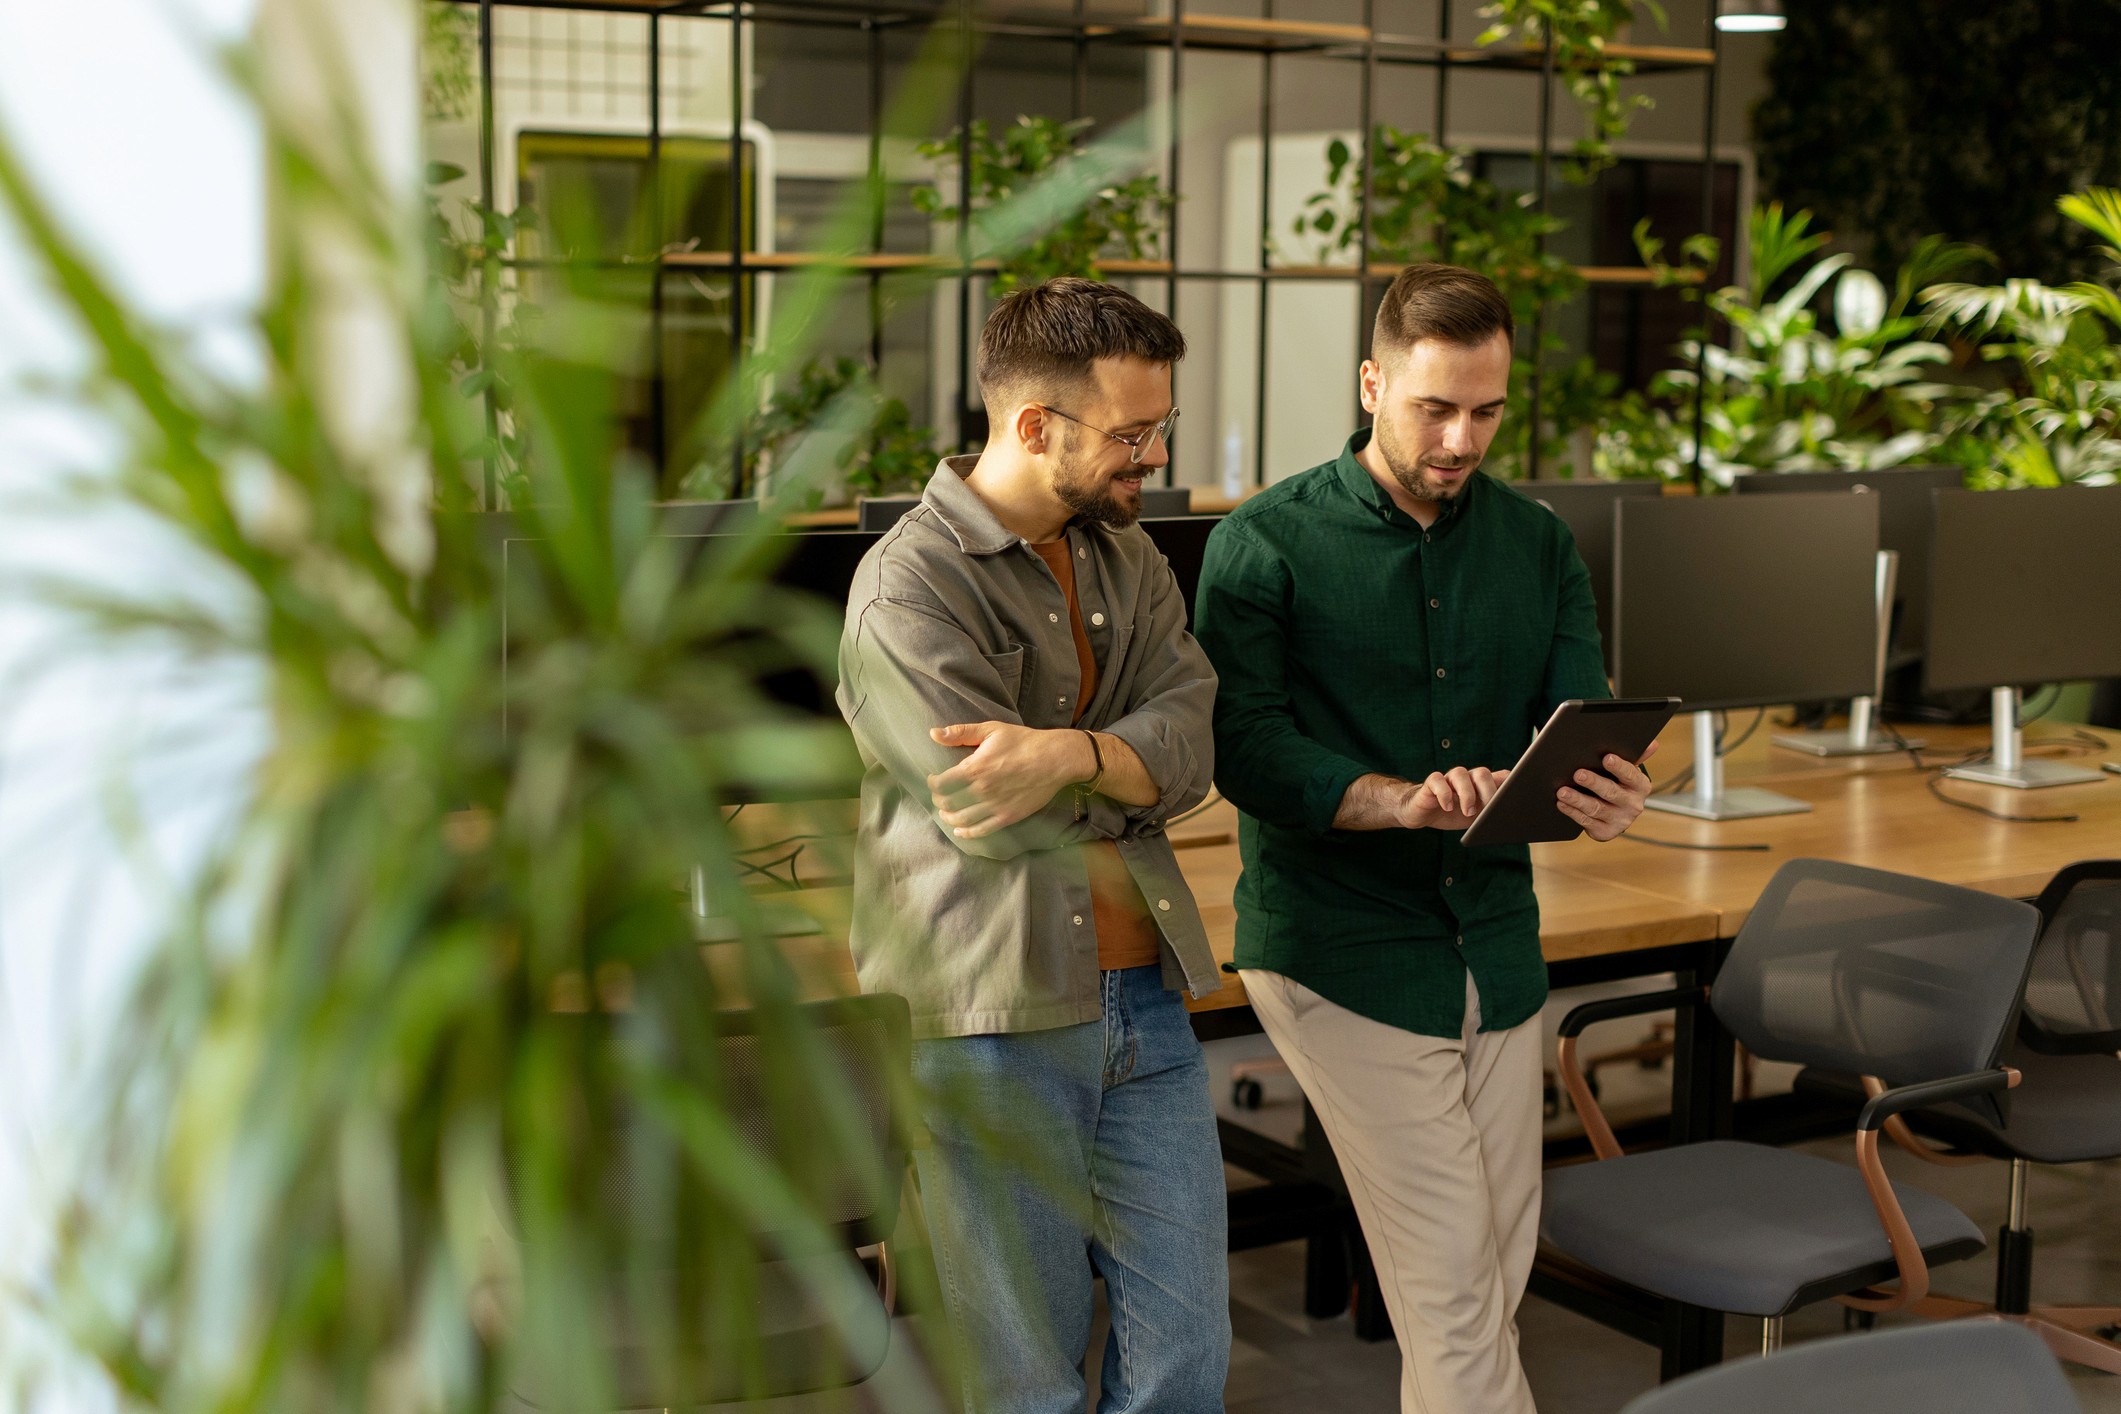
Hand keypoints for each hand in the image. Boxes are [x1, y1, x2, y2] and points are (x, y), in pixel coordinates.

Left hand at [927, 721, 1094, 838]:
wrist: (1055, 759)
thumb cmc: (1024, 741)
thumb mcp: (991, 729)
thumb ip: (961, 732)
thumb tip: (933, 733)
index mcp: (975, 768)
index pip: (940, 784)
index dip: (932, 784)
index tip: (933, 780)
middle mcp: (982, 790)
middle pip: (948, 804)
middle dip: (939, 801)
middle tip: (940, 797)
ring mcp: (995, 806)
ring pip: (961, 820)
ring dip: (949, 818)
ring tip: (946, 813)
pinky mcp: (1008, 816)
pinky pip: (981, 830)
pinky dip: (967, 833)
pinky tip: (961, 830)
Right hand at [1396, 766, 1508, 831]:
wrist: (1422, 815)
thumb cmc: (1452, 814)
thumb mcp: (1476, 815)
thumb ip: (1491, 809)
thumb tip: (1510, 813)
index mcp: (1481, 785)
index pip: (1500, 776)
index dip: (1509, 783)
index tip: (1512, 797)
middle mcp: (1466, 778)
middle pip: (1481, 773)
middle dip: (1487, 791)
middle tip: (1487, 809)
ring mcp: (1448, 779)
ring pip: (1460, 774)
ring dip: (1467, 794)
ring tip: (1467, 811)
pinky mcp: (1431, 784)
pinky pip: (1437, 780)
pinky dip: (1444, 794)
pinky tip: (1446, 807)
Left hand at [1559, 739, 1659, 841]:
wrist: (1617, 814)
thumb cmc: (1619, 784)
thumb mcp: (1628, 771)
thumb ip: (1636, 756)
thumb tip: (1652, 744)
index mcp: (1640, 786)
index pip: (1630, 775)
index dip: (1619, 767)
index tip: (1606, 758)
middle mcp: (1633, 805)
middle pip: (1611, 792)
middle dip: (1594, 782)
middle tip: (1578, 774)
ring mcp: (1620, 820)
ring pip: (1596, 809)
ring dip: (1577, 799)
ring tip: (1562, 791)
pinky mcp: (1605, 832)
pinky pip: (1586, 821)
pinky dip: (1572, 812)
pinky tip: (1562, 803)